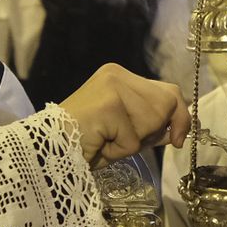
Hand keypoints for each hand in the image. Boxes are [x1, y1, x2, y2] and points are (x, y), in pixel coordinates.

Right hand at [60, 63, 188, 166]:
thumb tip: (180, 129)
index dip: (180, 115)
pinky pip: (133, 140)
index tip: (180, 138)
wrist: (47, 150)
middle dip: (155, 131)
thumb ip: (151, 125)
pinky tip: (99, 144)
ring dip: (133, 143)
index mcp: (120, 76)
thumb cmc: (82, 143)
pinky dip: (119, 151)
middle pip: (166, 103)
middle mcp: (117, 74)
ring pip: (152, 122)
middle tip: (123, 141)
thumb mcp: (124, 130)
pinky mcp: (108, 105)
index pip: (168, 90)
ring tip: (106, 141)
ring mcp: (113, 87)